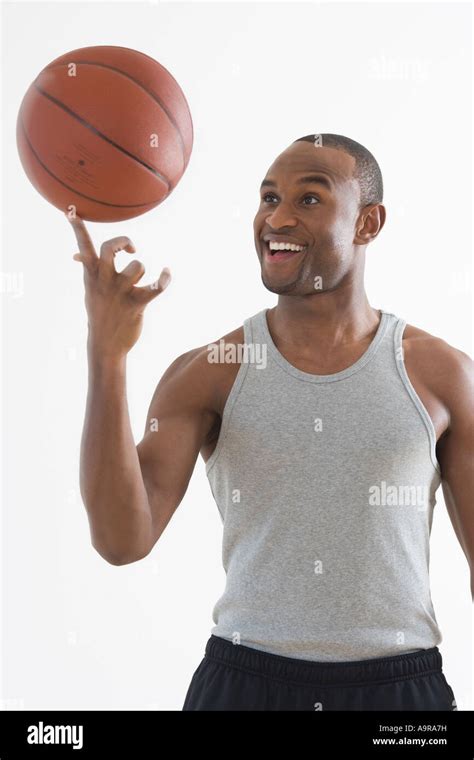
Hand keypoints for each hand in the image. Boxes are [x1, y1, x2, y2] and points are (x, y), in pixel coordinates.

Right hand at [68, 213, 170, 359]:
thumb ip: (88, 269)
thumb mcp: (90, 290)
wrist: (105, 344)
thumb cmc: (100, 312)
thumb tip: (76, 255)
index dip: (78, 229)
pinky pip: (155, 287)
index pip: (84, 247)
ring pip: (137, 266)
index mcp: (92, 275)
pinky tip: (166, 274)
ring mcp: (120, 292)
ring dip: (141, 270)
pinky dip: (164, 279)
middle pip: (108, 248)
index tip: (72, 211)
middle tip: (131, 249)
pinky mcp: (137, 304)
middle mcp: (105, 281)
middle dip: (122, 241)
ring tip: (137, 283)